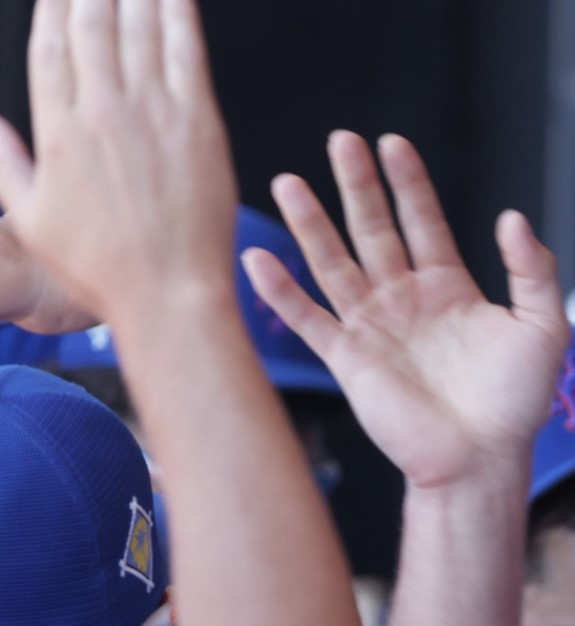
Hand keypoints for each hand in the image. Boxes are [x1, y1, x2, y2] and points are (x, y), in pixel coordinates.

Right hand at [0, 0, 236, 325]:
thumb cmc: (103, 267)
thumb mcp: (32, 217)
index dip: (53, 8)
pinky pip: (188, 54)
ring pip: (140, 30)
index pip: (50, 47)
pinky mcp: (200, 126)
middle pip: (92, 26)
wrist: (169, 292)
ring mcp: (155, 116)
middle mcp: (104, 113)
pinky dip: (180, 16)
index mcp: (59, 131)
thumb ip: (6, 163)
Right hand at [243, 132, 569, 489]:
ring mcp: (374, 327)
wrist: (483, 458)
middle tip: (341, 140)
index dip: (409, 184)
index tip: (392, 144)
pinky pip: (307, 319)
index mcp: (450, 289)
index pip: (424, 222)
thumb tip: (511, 218)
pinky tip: (258, 257)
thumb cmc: (518, 401)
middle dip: (357, 186)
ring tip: (289, 181)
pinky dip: (281, 291)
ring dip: (311, 224)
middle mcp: (406, 301)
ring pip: (334, 263)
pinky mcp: (349, 360)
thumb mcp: (544, 327)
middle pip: (375, 231)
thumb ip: (533, 271)